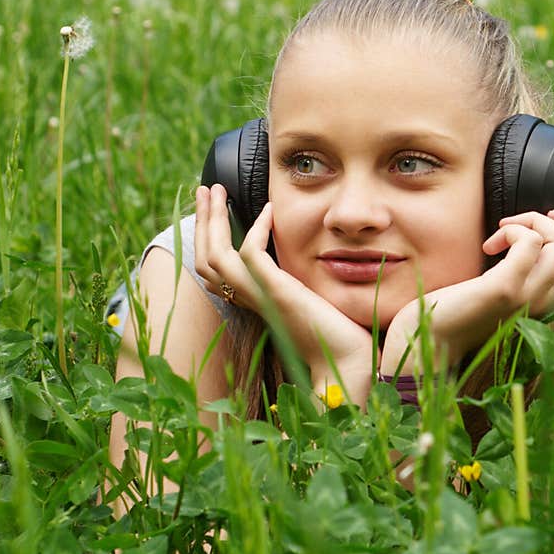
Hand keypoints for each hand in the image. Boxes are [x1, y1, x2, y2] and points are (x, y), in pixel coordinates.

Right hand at [194, 185, 373, 383]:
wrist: (351, 363)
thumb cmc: (343, 338)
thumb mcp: (316, 301)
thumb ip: (304, 283)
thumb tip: (315, 261)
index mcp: (258, 303)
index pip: (217, 274)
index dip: (210, 241)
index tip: (217, 211)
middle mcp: (253, 301)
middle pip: (206, 262)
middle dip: (202, 223)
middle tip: (204, 191)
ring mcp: (263, 298)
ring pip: (215, 257)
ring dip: (212, 220)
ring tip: (215, 190)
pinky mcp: (278, 294)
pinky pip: (250, 256)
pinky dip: (255, 230)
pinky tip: (269, 211)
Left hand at [381, 209, 553, 372]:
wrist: (431, 341)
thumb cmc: (463, 312)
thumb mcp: (509, 292)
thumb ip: (531, 274)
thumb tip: (540, 239)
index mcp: (553, 306)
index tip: (551, 231)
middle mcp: (549, 305)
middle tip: (539, 219)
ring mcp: (530, 299)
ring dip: (536, 222)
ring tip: (505, 230)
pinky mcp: (505, 290)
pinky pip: (530, 242)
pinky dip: (512, 229)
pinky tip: (490, 245)